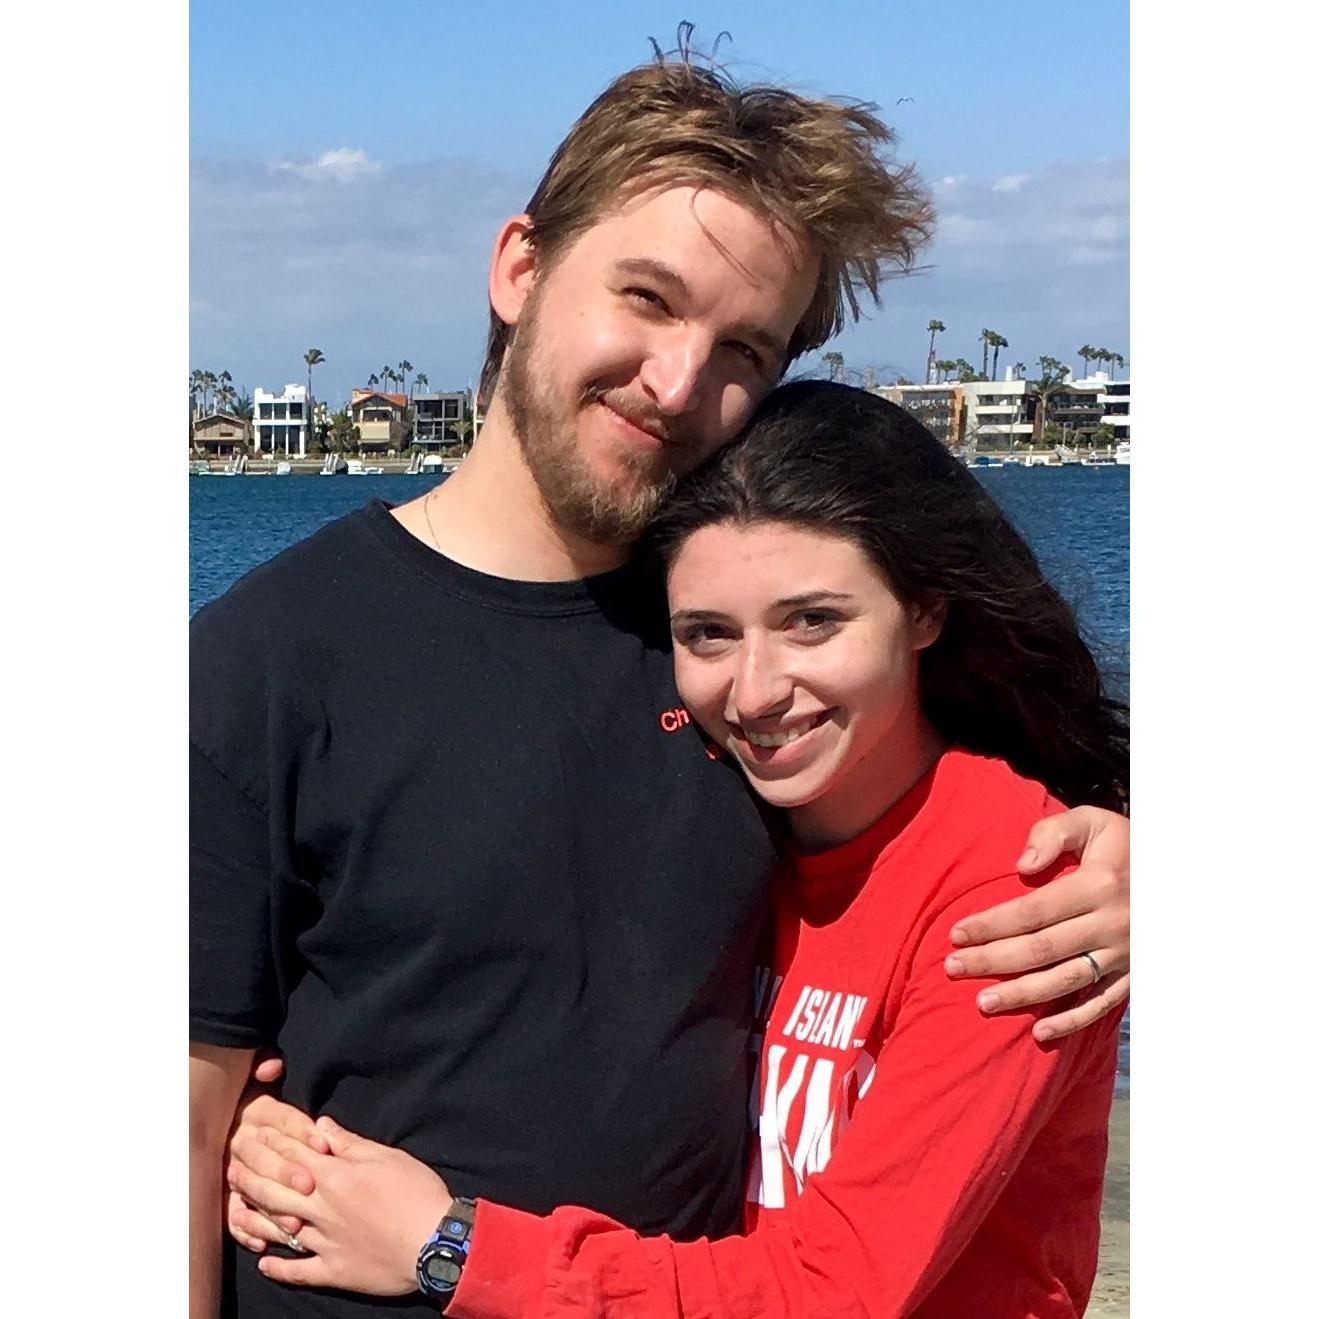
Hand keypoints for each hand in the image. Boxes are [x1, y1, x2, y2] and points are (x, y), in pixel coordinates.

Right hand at [225, 1061, 329, 1254]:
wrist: (224, 1117)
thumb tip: (270, 1067)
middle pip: (264, 1158)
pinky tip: (263, 1242)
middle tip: (310, 1185)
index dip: (302, 1132)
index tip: (322, 1145)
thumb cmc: (263, 1102)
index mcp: (257, 1112)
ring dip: (270, 1209)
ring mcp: (232, 1170)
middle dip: (286, 1172)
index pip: (281, 1121)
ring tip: (294, 1224)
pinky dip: (246, 1231)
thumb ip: (265, 1067)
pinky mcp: (229, 1194)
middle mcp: (242, 1142)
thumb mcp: (260, 1077)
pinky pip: (232, 1216)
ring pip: (248, 1192)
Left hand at [233, 1115, 452, 1295]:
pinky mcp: (334, 1270)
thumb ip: (350, 1144)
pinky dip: (280, 1268)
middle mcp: (323, 1209)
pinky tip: (264, 1264)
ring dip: (254, 1218)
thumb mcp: (387, 1158)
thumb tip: (321, 1126)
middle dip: (252, 1174)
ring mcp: (325, 1242)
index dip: (271, 1143)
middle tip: (232, 1164)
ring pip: (279, 1229)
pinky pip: (300, 1271)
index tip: (252, 1134)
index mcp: (336, 1177)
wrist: (434, 1243)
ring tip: (235, 1208)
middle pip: (276, 1189)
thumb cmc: (416, 1193)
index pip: (294, 1156)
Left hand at [945, 806, 1128, 1041]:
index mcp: (1098, 885)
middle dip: (993, 960)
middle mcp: (1112, 924)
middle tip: (952, 968)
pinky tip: (1039, 1031)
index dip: (991, 924)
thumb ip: (1053, 834)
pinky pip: (1102, 1004)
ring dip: (1022, 995)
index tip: (955, 934)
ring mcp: (1126, 954)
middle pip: (1041, 949)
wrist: (1183, 873)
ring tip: (982, 1002)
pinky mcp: (1135, 974)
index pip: (1032, 911)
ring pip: (1066, 981)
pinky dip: (1072, 1021)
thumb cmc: (1125, 844)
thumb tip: (1021, 865)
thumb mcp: (1093, 821)